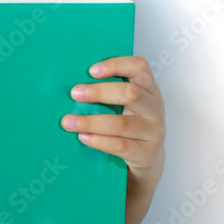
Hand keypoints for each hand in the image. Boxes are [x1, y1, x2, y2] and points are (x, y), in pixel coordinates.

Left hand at [61, 56, 164, 223]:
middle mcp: (154, 107)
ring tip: (68, 121)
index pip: (139, 67)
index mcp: (148, 88)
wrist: (147, 158)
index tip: (91, 70)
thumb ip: (108, 90)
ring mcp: (153, 131)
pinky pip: (121, 146)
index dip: (116, 65)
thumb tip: (71, 82)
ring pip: (121, 123)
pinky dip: (99, 141)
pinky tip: (83, 137)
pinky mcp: (146, 153)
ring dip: (91, 122)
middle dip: (98, 92)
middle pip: (130, 93)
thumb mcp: (126, 103)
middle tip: (74, 93)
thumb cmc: (129, 122)